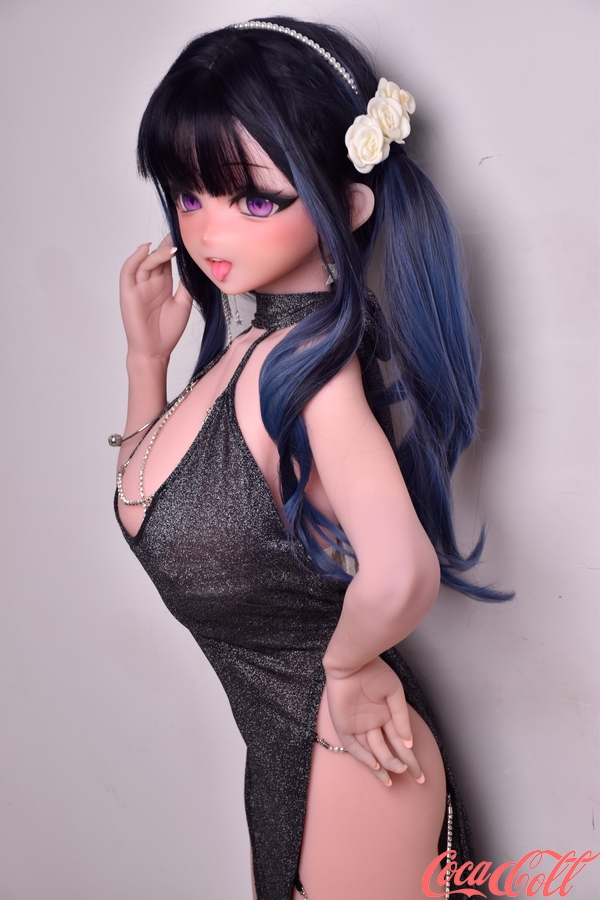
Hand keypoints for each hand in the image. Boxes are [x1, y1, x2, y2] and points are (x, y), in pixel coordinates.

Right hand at [119, 238, 192, 363]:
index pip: (168, 259)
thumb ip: (187, 285)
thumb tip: (196, 266)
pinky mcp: (128, 292)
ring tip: (172, 248)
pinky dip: (135, 258)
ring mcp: (138, 286)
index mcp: (163, 283)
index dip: (175, 247)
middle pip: (157, 257)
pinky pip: (128, 270)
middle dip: (167, 244)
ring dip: (157, 253)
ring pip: (144, 261)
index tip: (187, 235)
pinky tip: (146, 250)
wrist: (155, 351)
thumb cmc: (167, 331)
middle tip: (180, 234)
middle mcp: (150, 282)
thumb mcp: (184, 303)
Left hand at [324, 657, 423, 786]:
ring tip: (394, 775)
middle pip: (387, 751)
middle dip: (401, 765)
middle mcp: (373, 725)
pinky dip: (364, 757)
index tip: (420, 774)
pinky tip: (375, 766)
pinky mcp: (344, 726)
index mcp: (386, 716)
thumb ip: (401, 718)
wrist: (353, 662)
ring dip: (383, 764)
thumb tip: (409, 743)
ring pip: (372, 752)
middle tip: (416, 778)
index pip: (399, 743)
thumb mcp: (394, 694)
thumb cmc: (375, 673)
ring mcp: (358, 727)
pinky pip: (353, 747)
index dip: (409, 758)